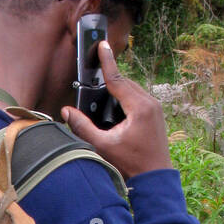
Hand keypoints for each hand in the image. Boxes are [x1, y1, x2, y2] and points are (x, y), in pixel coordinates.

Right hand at [61, 41, 171, 180]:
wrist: (155, 179)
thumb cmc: (131, 164)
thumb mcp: (103, 146)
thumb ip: (83, 127)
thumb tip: (67, 111)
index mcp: (139, 107)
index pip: (118, 79)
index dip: (107, 61)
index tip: (102, 45)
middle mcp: (150, 103)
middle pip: (125, 83)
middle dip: (110, 79)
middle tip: (96, 73)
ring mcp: (156, 109)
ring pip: (133, 90)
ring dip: (118, 89)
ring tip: (104, 94)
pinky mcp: (156, 115)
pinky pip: (139, 98)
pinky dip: (127, 98)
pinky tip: (117, 107)